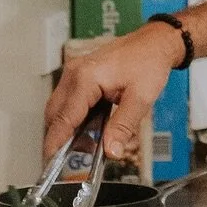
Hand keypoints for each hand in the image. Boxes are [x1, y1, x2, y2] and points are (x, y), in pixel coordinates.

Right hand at [42, 22, 183, 161]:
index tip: (51, 164)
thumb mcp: (140, 99)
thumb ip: (123, 127)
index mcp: (85, 78)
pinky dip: (75, 118)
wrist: (155, 42)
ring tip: (89, 145)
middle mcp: (74, 74)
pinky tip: (91, 128)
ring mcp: (75, 73)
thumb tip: (111, 152)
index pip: (64, 119)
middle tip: (77, 158)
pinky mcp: (79, 75)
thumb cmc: (149, 62)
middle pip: (55, 116)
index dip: (56, 144)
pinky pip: (69, 102)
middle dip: (62, 139)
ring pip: (60, 110)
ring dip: (69, 129)